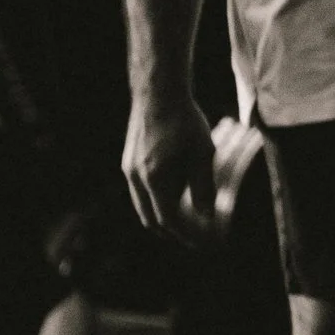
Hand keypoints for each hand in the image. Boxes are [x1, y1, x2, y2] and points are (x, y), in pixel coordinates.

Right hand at [125, 89, 218, 241]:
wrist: (158, 92)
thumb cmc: (185, 120)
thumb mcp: (202, 153)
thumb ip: (203, 186)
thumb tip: (206, 215)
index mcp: (154, 178)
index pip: (167, 219)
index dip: (183, 234)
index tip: (198, 242)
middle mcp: (135, 177)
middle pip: (150, 218)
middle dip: (171, 230)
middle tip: (192, 235)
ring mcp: (128, 169)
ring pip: (143, 206)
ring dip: (162, 215)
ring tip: (186, 216)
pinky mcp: (128, 161)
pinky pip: (139, 192)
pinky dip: (155, 199)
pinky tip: (174, 193)